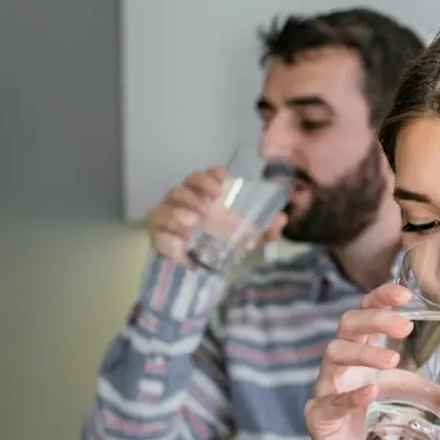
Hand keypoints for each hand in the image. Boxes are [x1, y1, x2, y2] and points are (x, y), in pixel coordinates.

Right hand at [145, 166, 287, 263]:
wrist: (197, 265)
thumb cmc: (219, 241)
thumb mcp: (246, 237)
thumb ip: (264, 230)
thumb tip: (282, 219)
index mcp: (203, 195)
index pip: (202, 177)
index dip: (210, 174)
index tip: (222, 177)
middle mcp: (183, 201)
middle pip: (184, 186)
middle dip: (195, 191)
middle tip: (208, 205)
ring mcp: (167, 216)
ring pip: (167, 206)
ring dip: (179, 211)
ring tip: (192, 222)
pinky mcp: (158, 235)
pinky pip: (158, 234)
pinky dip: (168, 240)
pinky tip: (180, 247)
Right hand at [305, 283, 439, 439]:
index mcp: (368, 357)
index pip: (367, 314)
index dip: (380, 298)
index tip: (404, 292)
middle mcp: (346, 368)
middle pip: (348, 325)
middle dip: (374, 318)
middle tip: (405, 324)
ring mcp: (329, 391)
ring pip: (334, 355)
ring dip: (363, 353)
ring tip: (392, 361)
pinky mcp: (320, 420)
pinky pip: (330, 401)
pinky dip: (350, 395)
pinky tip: (371, 393)